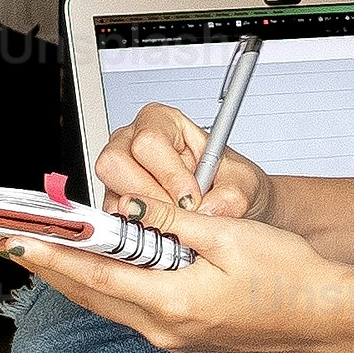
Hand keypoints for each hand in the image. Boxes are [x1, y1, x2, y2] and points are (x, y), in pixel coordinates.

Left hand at [4, 193, 353, 352]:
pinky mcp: (186, 336)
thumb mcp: (227, 234)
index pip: (94, 276)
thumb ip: (169, 221)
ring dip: (79, 277)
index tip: (18, 241)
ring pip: (110, 304)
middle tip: (18, 241)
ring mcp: (175, 338)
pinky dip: (110, 286)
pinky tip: (102, 266)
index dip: (52, 255)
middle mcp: (166, 329)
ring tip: (50, 248)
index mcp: (173, 303)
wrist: (326, 313)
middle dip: (52, 267)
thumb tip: (127, 205)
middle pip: (92, 295)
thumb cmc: (289, 276)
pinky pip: (133, 309)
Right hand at [94, 100, 270, 224]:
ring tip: (176, 223)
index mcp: (163, 122)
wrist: (228, 202)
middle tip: (180, 213)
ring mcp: (120, 172)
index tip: (191, 198)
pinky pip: (113, 217)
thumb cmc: (229, 180)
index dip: (169, 174)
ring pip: (112, 192)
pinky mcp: (115, 200)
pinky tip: (165, 230)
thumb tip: (207, 210)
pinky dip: (138, 229)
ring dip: (144, 215)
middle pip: (115, 162)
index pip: (149, 141)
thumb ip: (230, 196)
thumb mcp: (242, 183)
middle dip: (151, 196)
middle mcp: (133, 142)